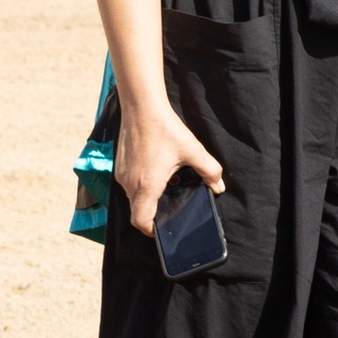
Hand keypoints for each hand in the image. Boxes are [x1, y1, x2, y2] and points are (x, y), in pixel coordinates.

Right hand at [114, 105, 225, 245]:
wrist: (141, 107)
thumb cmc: (165, 129)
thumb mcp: (193, 150)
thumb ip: (209, 170)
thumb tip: (219, 186)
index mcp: (147, 186)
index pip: (140, 221)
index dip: (150, 230)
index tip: (161, 228)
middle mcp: (130, 184)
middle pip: (138, 210)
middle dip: (152, 211)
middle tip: (169, 204)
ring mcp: (121, 174)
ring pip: (133, 196)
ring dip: (147, 195)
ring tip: (165, 182)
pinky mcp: (119, 165)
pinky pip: (128, 183)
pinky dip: (140, 183)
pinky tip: (155, 168)